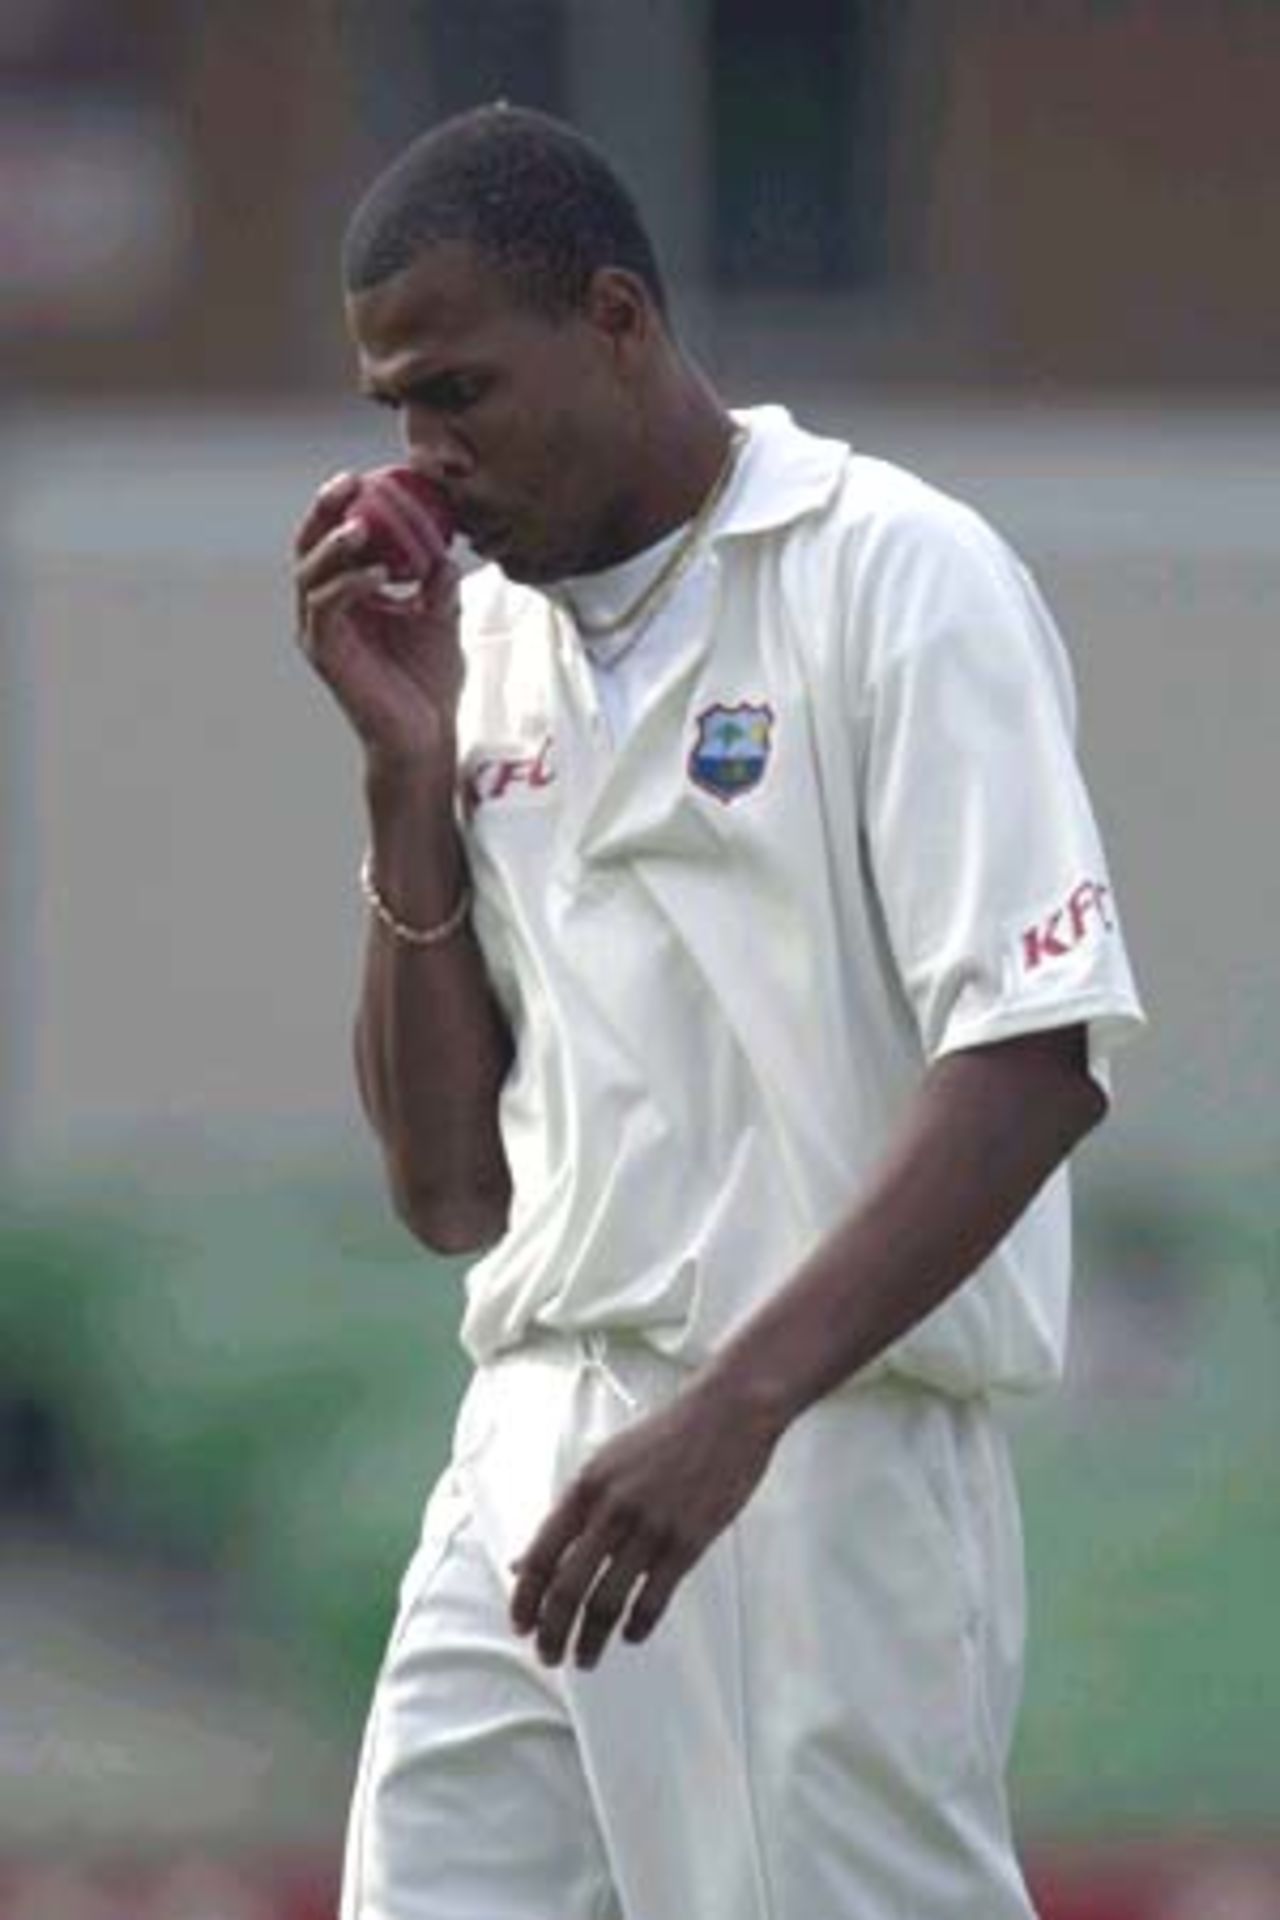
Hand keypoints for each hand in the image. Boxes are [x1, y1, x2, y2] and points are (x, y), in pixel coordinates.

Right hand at [292, 470, 461, 780]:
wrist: (425, 734)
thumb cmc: (428, 680)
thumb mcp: (441, 617)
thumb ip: (437, 580)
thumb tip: (445, 545)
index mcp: (347, 595)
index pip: (334, 539)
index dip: (343, 505)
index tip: (367, 475)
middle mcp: (324, 609)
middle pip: (309, 546)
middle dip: (323, 510)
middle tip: (348, 483)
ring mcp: (320, 631)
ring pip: (310, 573)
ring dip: (334, 544)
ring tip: (361, 525)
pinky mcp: (325, 653)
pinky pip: (328, 607)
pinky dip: (349, 584)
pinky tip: (377, 573)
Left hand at [509, 1374, 782, 1671]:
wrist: (726, 1414)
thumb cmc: (665, 1436)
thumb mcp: (605, 1464)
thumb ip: (569, 1513)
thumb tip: (527, 1561)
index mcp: (586, 1486)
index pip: (542, 1555)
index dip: (526, 1599)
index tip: (522, 1626)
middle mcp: (613, 1508)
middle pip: (569, 1588)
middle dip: (553, 1631)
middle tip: (551, 1656)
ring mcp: (651, 1526)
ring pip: (608, 1601)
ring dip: (592, 1639)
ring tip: (587, 1658)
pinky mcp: (688, 1542)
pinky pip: (654, 1598)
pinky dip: (638, 1626)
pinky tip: (630, 1636)